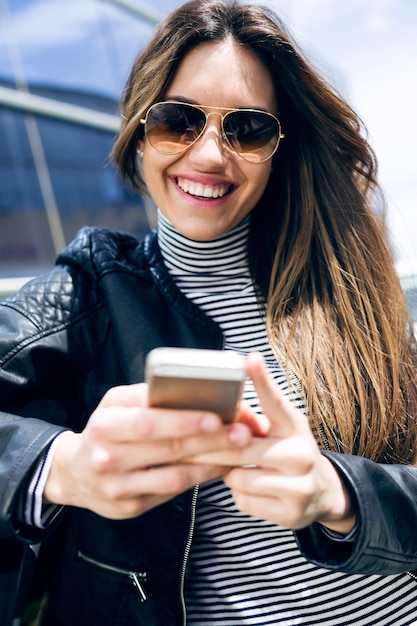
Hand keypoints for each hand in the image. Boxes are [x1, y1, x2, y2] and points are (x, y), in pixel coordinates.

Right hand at [44, 383, 251, 519]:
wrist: (74, 472)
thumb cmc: (106, 428)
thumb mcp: (117, 404)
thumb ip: (149, 396)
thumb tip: (195, 391)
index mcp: (105, 425)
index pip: (149, 422)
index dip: (184, 421)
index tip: (216, 415)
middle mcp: (108, 459)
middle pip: (167, 450)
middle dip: (209, 440)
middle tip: (241, 433)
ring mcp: (118, 488)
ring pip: (174, 477)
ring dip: (210, 463)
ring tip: (237, 450)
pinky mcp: (131, 507)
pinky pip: (172, 492)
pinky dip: (198, 478)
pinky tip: (218, 466)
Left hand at [188, 352, 355, 532]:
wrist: (324, 492)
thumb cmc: (293, 451)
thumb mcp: (283, 426)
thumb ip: (258, 409)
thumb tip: (240, 381)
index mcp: (295, 427)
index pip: (273, 400)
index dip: (261, 379)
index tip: (250, 359)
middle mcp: (300, 455)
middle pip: (239, 449)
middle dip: (214, 449)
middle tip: (197, 446)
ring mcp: (298, 488)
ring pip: (237, 478)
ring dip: (231, 475)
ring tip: (241, 469)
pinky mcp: (289, 515)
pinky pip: (243, 501)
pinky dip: (240, 495)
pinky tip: (252, 488)